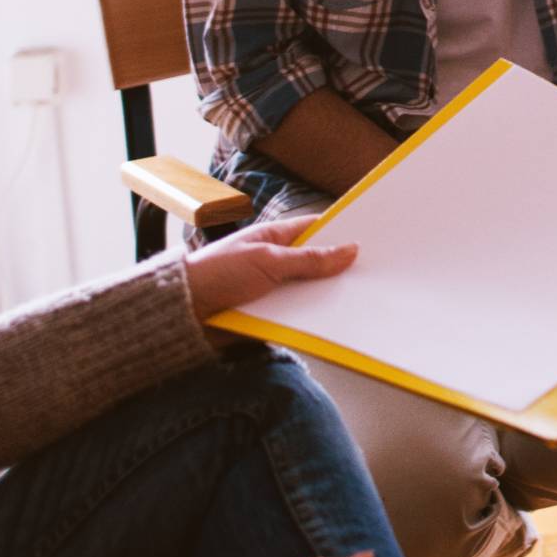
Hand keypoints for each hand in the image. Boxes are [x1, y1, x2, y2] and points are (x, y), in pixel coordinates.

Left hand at [184, 213, 356, 324]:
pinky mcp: (270, 316)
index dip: (341, 234)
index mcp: (274, 238)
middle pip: (317, 265)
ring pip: (310, 294)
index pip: (316, 230)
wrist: (182, 313)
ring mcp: (274, 291)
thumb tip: (349, 250)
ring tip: (361, 304)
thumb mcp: (267, 261)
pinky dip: (312, 321)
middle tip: (373, 278)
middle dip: (339, 272)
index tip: (370, 240)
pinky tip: (333, 326)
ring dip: (327, 301)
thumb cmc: (216, 274)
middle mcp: (276, 263)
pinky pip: (298, 318)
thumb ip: (308, 259)